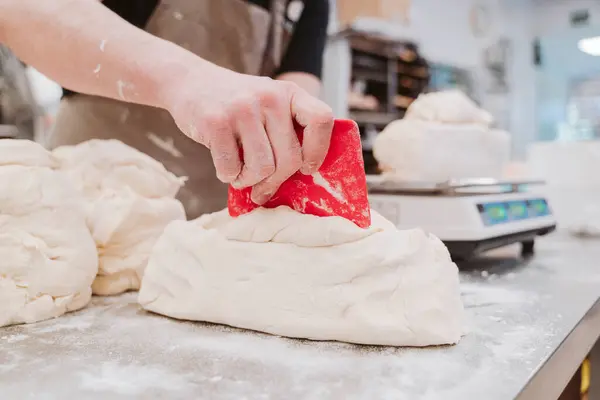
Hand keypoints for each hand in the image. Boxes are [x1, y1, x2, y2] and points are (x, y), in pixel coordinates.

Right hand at [165, 66, 333, 204]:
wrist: (189, 81)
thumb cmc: (236, 105)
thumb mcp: (269, 105)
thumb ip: (286, 132)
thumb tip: (298, 183)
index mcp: (289, 93)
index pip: (322, 120)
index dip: (318, 151)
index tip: (306, 168)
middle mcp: (270, 97)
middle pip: (290, 159)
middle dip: (275, 181)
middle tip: (262, 187)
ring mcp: (243, 108)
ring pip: (263, 168)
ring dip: (250, 180)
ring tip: (241, 174)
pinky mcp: (216, 121)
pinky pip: (232, 168)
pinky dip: (228, 176)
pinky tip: (225, 167)